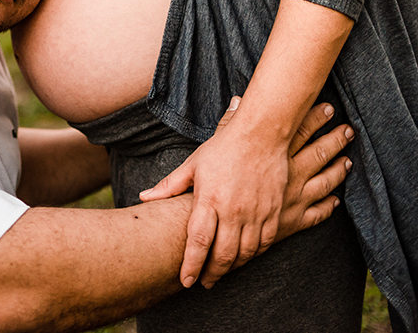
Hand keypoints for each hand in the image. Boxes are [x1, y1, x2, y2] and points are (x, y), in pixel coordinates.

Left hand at [139, 102, 351, 287]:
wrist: (262, 134)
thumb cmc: (224, 148)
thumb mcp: (193, 165)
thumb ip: (170, 186)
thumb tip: (144, 197)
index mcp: (210, 199)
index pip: (199, 242)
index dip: (192, 266)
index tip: (186, 281)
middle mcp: (233, 210)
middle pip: (223, 255)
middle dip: (212, 274)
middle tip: (204, 283)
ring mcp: (256, 212)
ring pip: (245, 253)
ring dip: (233, 267)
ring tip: (222, 272)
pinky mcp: (274, 211)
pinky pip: (265, 243)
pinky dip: (254, 254)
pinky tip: (245, 257)